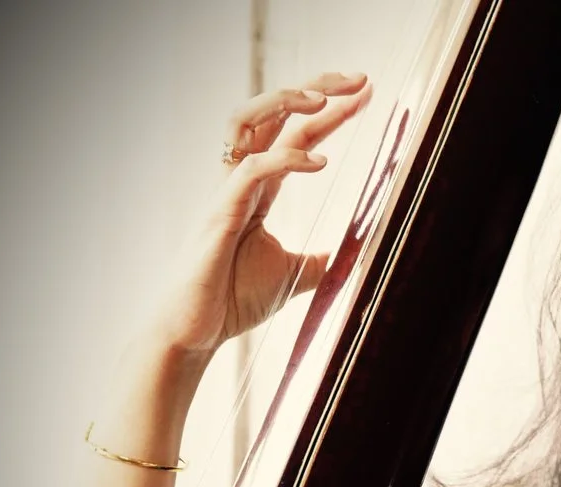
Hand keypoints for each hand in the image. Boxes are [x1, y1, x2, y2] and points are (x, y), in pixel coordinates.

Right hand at [154, 71, 372, 353]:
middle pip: (273, 114)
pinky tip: (319, 162)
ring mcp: (226, 193)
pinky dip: (286, 159)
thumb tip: (351, 257)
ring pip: (246, 121)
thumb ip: (320, 261)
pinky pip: (250, 169)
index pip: (295, 134)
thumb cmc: (231, 301)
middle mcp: (240, 180)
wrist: (195, 332)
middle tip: (359, 80)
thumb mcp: (294, 275)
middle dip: (317, 88)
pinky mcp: (218, 214)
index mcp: (258, 188)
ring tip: (327, 101)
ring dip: (287, 103)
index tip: (366, 95)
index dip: (330, 112)